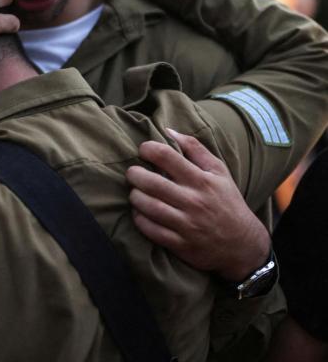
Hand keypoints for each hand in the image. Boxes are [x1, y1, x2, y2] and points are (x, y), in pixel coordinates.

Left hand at [126, 129, 269, 280]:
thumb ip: (194, 148)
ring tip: (135, 191)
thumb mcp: (218, 171)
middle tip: (132, 173)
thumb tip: (167, 130)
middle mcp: (194, 201)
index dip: (148, 149)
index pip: (167, 156)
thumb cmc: (226, 201)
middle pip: (152, 183)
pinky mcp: (181, 244)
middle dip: (135, 174)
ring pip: (149, 207)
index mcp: (202, 180)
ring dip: (135, 197)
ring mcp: (187, 224)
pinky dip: (139, 219)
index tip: (143, 150)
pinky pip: (151, 230)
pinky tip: (139, 211)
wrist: (243, 245)